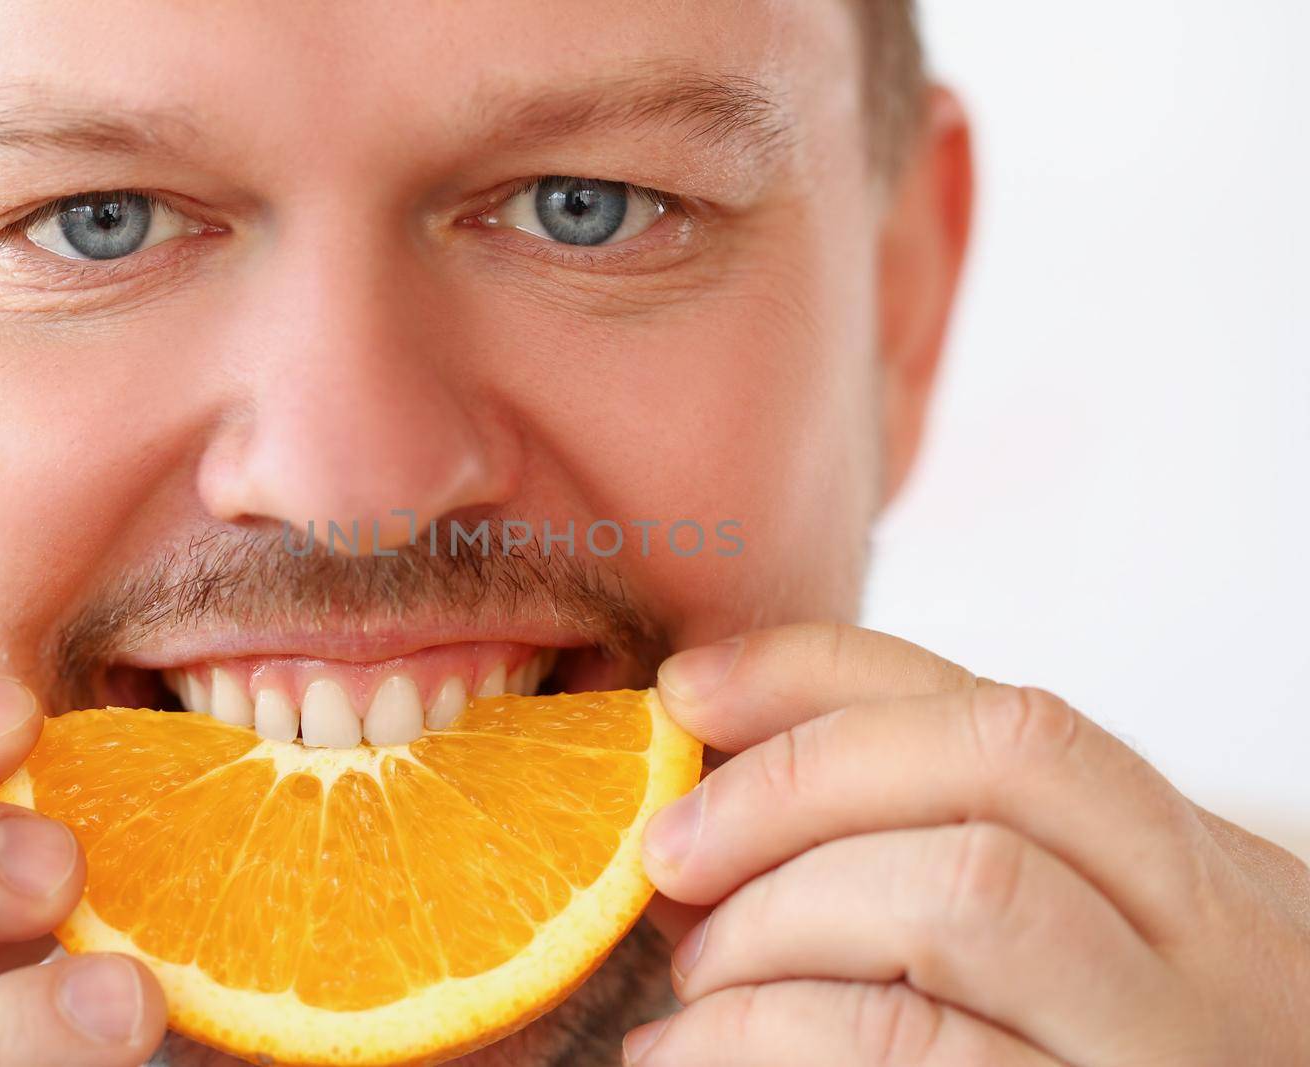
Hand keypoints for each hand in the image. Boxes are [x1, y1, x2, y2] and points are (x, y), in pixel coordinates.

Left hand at [629, 624, 1309, 1064]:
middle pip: (992, 764)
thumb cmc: (1092, 1065)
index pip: (1004, 712)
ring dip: (774, 919)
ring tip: (694, 978)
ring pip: (957, 893)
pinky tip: (688, 1052)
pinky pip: (906, 1047)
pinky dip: (760, 1033)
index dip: (818, 674)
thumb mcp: (1073, 957)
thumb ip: (935, 860)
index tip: (683, 690)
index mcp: (1194, 872)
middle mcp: (1214, 944)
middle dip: (791, 784)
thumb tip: (711, 795)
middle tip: (667, 851)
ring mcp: (1162, 1047)